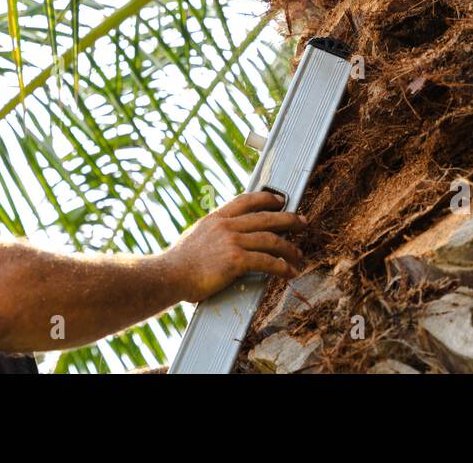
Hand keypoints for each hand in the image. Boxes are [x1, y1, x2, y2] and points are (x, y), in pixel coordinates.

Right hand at [162, 191, 307, 302]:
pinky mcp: (236, 260)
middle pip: (266, 217)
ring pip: (271, 239)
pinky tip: (289, 272)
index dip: (267, 198)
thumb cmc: (179, 262)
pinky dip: (282, 267)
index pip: (246, 200)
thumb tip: (221, 236)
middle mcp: (227, 226)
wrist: (170, 274)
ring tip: (299, 254)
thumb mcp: (196, 236)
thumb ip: (212, 232)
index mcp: (216, 218)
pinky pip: (267, 262)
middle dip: (288, 219)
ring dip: (289, 247)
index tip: (280, 200)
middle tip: (302, 222)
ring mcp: (232, 241)